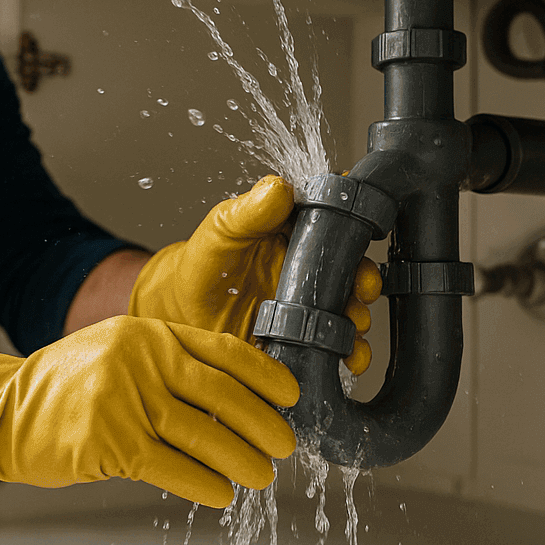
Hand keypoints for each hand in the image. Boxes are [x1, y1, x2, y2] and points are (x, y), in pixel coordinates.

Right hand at [0, 316, 297, 506]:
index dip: (266, 376)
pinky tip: (221, 494)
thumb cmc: (65, 387)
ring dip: (242, 461)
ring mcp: (125, 401)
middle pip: (223, 395)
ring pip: (204, 437)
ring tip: (261, 476)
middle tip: (285, 445)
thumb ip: (168, 361)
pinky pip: (173, 468)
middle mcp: (141, 360)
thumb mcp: (118, 350)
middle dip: (264, 425)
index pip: (225, 351)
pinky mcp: (111, 443)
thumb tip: (234, 396)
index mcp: (149, 332)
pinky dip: (204, 484)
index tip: (291, 397)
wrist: (3, 409)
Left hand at [127, 175, 382, 374]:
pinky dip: (349, 352)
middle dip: (364, 278)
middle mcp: (305, 267)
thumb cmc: (199, 266)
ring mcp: (306, 303)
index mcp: (291, 232)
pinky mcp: (301, 337)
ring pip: (347, 307)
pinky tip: (349, 357)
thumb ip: (247, 211)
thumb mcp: (220, 231)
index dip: (352, 226)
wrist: (180, 317)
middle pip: (350, 268)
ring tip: (355, 323)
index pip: (332, 222)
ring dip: (359, 315)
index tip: (362, 231)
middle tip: (363, 287)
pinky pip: (333, 344)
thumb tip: (278, 187)